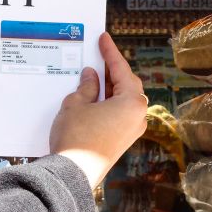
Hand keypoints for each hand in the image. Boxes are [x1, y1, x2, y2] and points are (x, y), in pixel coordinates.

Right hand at [49, 33, 147, 187]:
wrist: (73, 173)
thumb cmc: (76, 136)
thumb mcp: (76, 103)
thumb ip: (87, 86)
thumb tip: (91, 76)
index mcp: (132, 102)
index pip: (121, 70)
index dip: (110, 52)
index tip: (104, 38)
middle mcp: (138, 116)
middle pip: (128, 84)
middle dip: (112, 70)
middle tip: (98, 55)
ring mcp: (132, 130)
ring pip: (124, 100)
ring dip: (110, 86)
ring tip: (94, 74)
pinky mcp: (122, 140)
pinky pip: (119, 113)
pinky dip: (109, 101)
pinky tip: (94, 96)